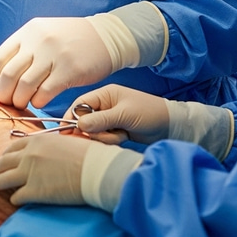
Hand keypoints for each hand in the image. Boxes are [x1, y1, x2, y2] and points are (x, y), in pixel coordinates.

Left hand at [0, 17, 111, 108]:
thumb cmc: (69, 40)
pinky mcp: (69, 70)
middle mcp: (38, 41)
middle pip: (8, 75)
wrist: (105, 36)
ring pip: (24, 86)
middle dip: (2, 95)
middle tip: (5, 103)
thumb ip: (22, 50)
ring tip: (22, 104)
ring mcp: (54, 55)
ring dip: (19, 101)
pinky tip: (40, 102)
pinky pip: (45, 92)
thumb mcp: (42, 34)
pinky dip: (38, 102)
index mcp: (27, 32)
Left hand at [0, 133, 90, 205]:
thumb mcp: (63, 141)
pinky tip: (14, 200)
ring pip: (2, 179)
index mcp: (36, 140)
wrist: (94, 169)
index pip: (13, 146)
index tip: (3, 158)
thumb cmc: (86, 154)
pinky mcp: (34, 191)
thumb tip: (46, 151)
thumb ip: (49, 145)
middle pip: (2, 162)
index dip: (5, 154)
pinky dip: (14, 198)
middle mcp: (28, 155)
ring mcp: (29, 173)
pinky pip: (16, 196)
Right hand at [70, 84, 234, 159]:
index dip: (72, 117)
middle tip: (107, 134)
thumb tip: (78, 125)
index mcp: (105, 95)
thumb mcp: (124, 115)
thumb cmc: (148, 113)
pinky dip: (111, 141)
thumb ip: (101, 120)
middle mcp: (105, 105)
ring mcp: (110, 119)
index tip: (67, 131)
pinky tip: (124, 137)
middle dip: (93, 130)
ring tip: (121, 135)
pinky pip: (104, 138)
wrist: (169, 126)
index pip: (80, 104)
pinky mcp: (115, 130)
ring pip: (94, 132)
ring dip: (105, 137)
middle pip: (85, 120)